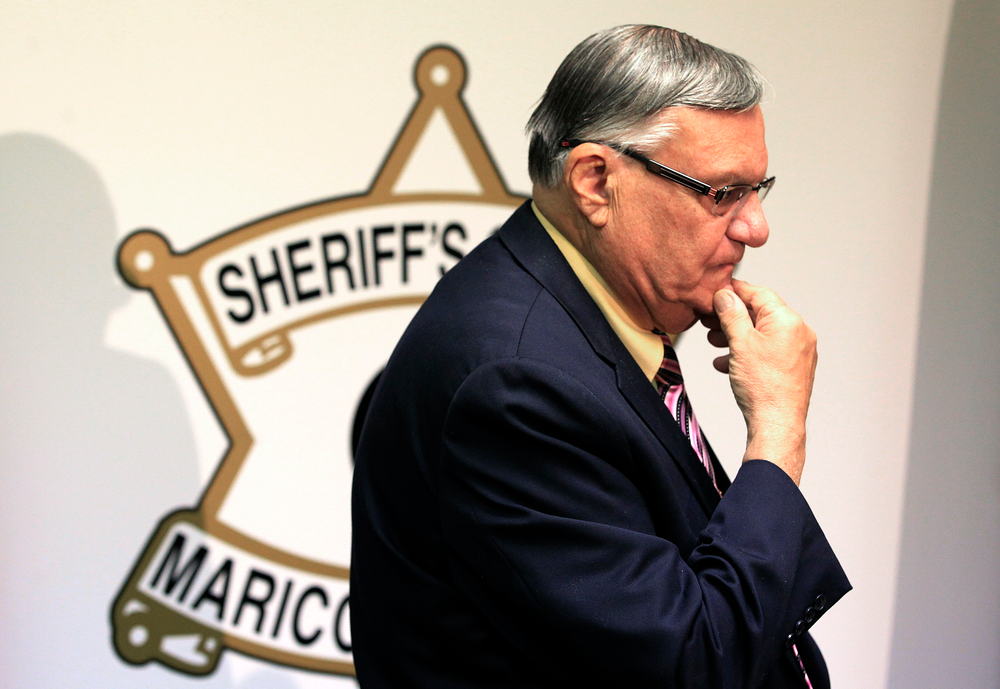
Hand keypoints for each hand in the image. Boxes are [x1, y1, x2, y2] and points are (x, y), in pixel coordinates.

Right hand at [709, 280, 816, 484]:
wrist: (777, 424)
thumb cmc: (763, 387)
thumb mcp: (740, 343)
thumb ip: (731, 314)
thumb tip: (725, 295)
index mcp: (788, 320)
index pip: (758, 293)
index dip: (734, 291)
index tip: (716, 293)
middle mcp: (799, 332)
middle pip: (760, 314)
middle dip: (732, 317)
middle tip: (709, 321)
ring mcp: (799, 351)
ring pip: (762, 334)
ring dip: (736, 336)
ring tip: (715, 342)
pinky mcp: (794, 368)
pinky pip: (768, 351)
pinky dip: (748, 352)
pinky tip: (728, 363)